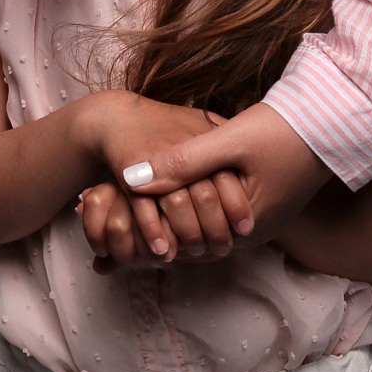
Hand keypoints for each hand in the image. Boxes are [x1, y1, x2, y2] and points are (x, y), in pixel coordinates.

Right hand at [76, 93, 256, 256]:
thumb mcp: (200, 126)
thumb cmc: (165, 126)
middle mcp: (182, 145)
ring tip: (194, 254)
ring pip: (177, 203)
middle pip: (205, 195)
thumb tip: (254, 171)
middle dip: (214, 229)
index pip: (229, 175)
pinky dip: (154, 231)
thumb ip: (223, 146)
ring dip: (186, 235)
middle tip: (220, 250)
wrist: (117, 116)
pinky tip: (163, 251)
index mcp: (203, 135)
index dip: (238, 206)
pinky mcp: (131, 169)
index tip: (246, 229)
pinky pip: (144, 205)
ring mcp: (156, 157)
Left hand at [109, 100, 329, 246]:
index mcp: (240, 228)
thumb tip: (131, 177)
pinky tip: (171, 184)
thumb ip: (182, 161)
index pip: (181, 242)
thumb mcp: (228, 141)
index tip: (112, 213)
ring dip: (172, 215)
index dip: (146, 229)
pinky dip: (192, 203)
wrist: (333, 120)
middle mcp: (247, 234)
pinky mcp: (257, 203)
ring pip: (201, 227)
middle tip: (111, 218)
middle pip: (190, 240)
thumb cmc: (283, 130)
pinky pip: (215, 214)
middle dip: (154, 227)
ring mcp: (254, 221)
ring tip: (133, 198)